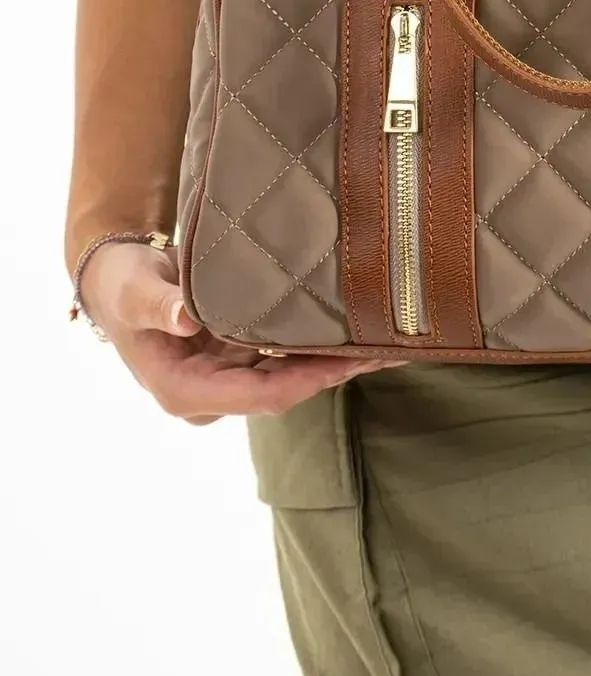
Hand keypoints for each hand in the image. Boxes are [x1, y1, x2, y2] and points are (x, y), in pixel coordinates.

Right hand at [80, 240, 382, 424]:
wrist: (118, 278)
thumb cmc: (122, 284)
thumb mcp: (134, 290)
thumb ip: (158, 304)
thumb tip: (185, 319)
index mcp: (184, 391)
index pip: (261, 397)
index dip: (308, 380)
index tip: (349, 362)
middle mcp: (211, 394)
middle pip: (285, 390)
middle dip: (335, 372)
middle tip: (388, 349)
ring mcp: (227, 378)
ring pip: (290, 376)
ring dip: (335, 360)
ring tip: (387, 339)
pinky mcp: (238, 358)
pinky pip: (284, 357)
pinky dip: (317, 344)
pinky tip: (355, 329)